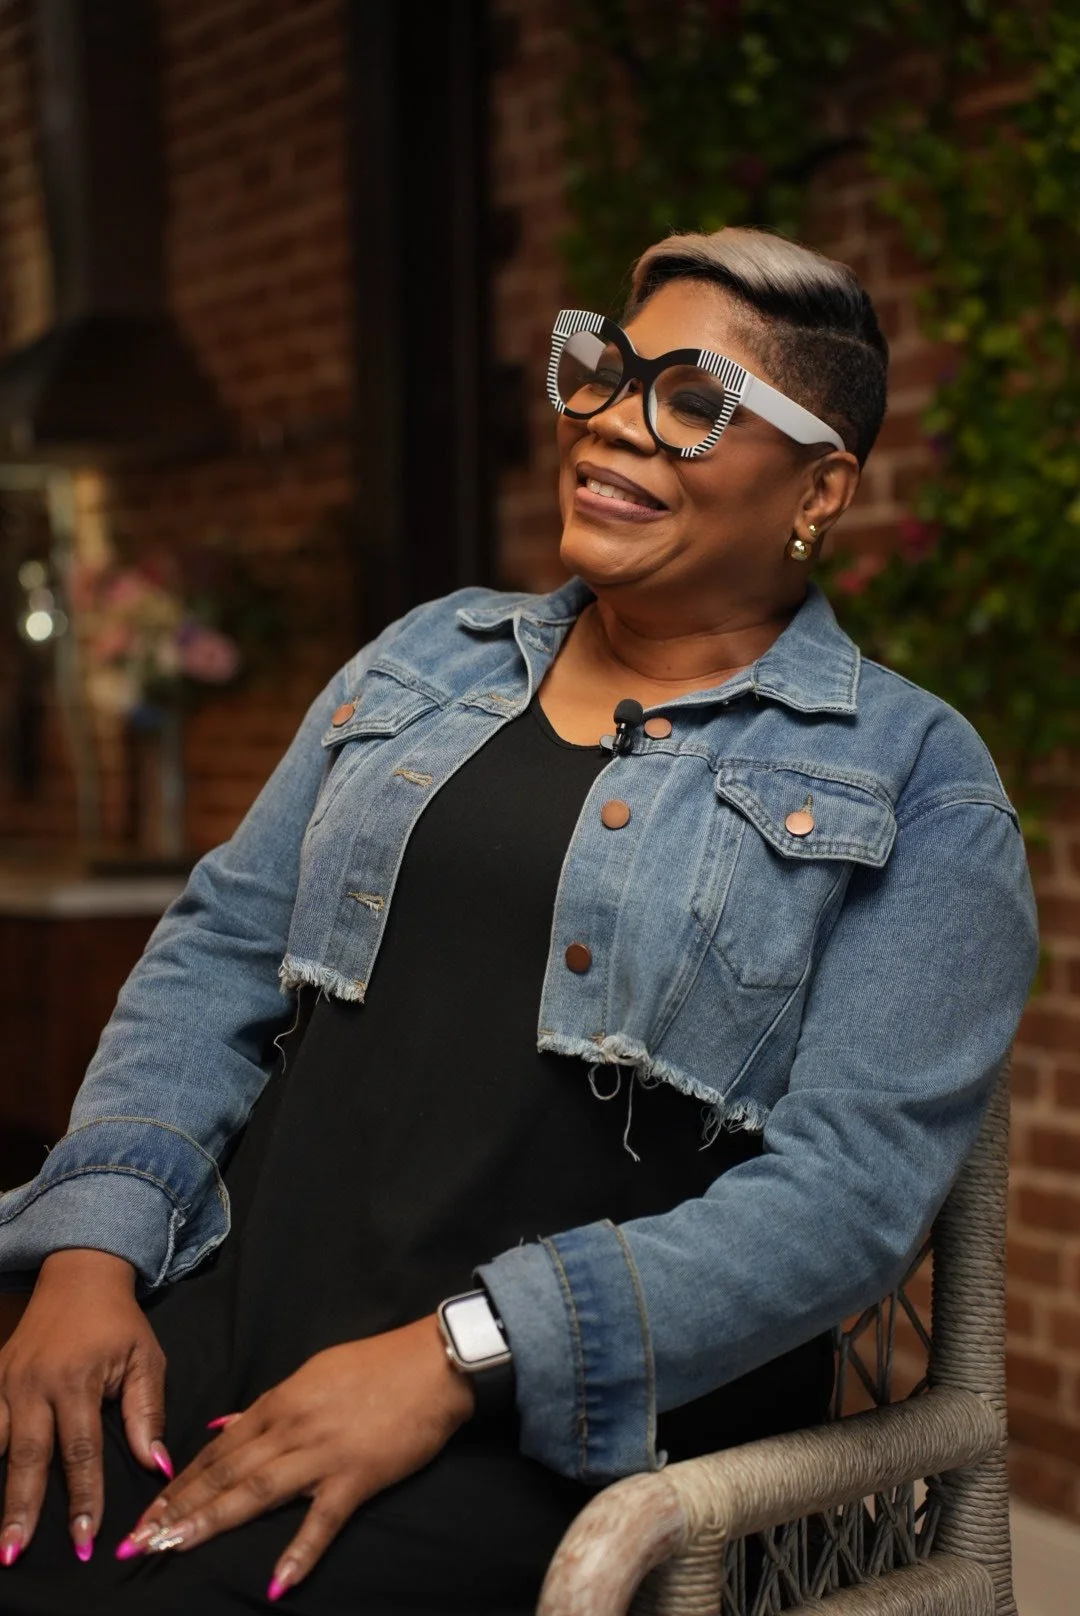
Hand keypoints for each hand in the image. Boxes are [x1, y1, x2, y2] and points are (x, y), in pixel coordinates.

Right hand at [0, 1249, 168, 1566]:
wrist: (80, 1275)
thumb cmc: (119, 1323)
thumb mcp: (146, 1359)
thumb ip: (146, 1413)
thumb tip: (156, 1465)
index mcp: (78, 1380)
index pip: (80, 1451)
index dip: (84, 1498)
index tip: (85, 1539)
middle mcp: (36, 1384)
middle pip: (28, 1457)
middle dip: (22, 1508)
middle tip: (15, 1551)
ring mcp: (8, 1381)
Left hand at [122, 1315, 474, 1600]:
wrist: (433, 1363)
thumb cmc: (375, 1366)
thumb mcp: (313, 1374)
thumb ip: (268, 1405)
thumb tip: (222, 1425)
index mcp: (281, 1401)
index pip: (218, 1448)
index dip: (180, 1481)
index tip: (148, 1512)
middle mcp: (292, 1428)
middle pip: (225, 1472)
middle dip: (179, 1507)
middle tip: (139, 1542)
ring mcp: (323, 1454)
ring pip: (257, 1491)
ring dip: (212, 1520)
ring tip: (174, 1548)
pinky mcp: (357, 1476)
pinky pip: (323, 1519)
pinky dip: (300, 1550)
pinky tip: (277, 1581)